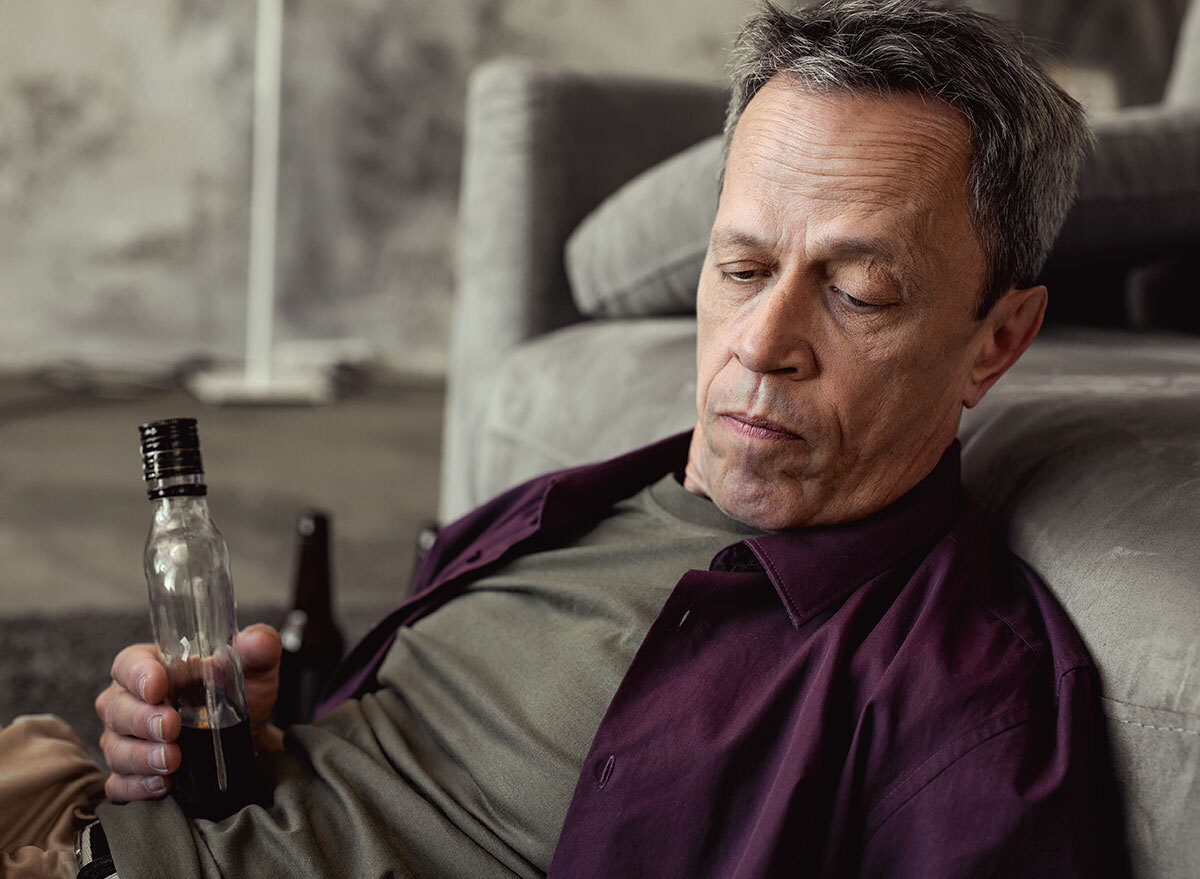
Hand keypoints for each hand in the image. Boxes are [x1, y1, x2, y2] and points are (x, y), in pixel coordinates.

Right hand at [95, 623, 284, 802]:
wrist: (246, 735)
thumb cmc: (238, 692)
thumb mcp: (254, 667)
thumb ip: (258, 648)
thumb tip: (258, 642)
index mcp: (151, 666)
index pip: (129, 664)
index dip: (138, 674)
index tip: (157, 686)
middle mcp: (129, 701)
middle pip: (116, 708)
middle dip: (142, 719)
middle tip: (171, 727)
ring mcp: (124, 740)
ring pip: (117, 748)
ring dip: (142, 756)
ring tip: (172, 760)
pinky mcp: (130, 774)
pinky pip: (120, 784)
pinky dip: (137, 786)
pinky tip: (162, 784)